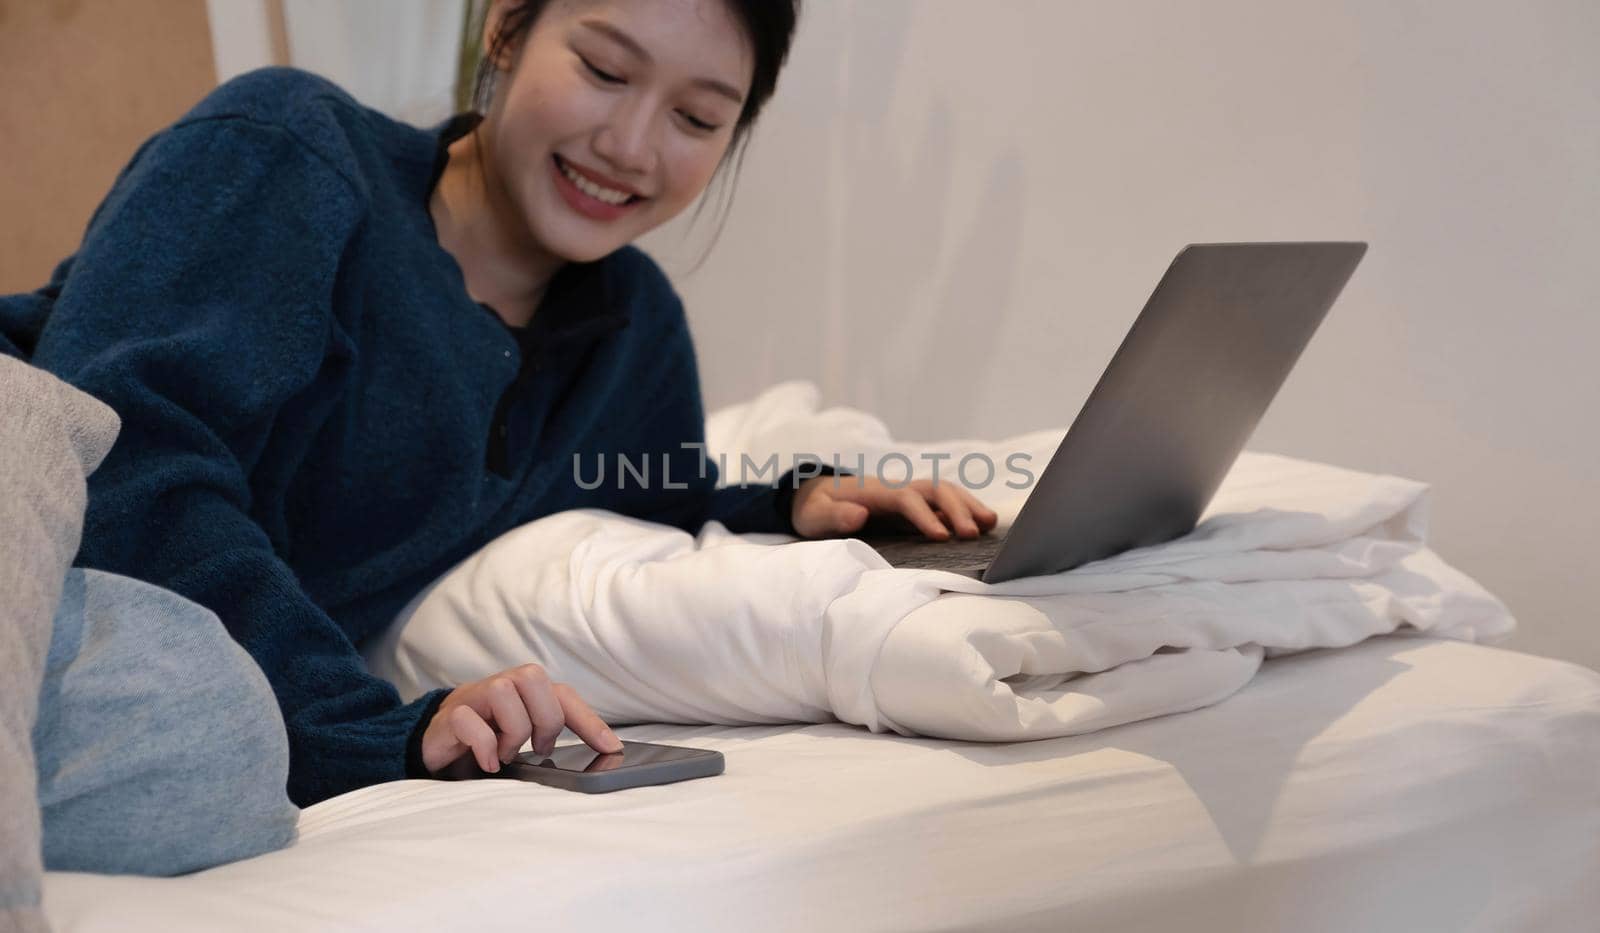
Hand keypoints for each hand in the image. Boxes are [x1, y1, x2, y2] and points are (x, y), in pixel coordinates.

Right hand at [419, 663, 622, 773]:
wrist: (432, 746)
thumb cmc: (484, 742)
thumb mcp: (520, 740)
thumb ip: (546, 739)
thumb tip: (590, 758)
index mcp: (524, 693)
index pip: (563, 695)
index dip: (588, 720)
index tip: (610, 748)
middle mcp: (501, 687)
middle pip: (534, 678)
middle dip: (543, 719)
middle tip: (537, 748)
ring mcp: (473, 698)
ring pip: (503, 690)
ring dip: (512, 729)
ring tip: (506, 753)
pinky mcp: (448, 717)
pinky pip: (468, 719)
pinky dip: (484, 744)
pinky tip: (488, 763)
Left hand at [790, 474, 998, 540]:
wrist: (815, 496)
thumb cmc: (815, 509)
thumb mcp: (814, 516)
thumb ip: (834, 517)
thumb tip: (859, 516)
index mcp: (874, 492)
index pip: (906, 499)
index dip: (925, 516)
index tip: (942, 536)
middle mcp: (895, 488)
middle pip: (933, 489)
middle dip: (957, 508)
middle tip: (974, 534)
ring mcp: (906, 494)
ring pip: (943, 491)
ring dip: (967, 504)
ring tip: (990, 524)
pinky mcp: (912, 504)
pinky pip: (943, 501)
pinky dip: (964, 508)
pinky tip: (983, 523)